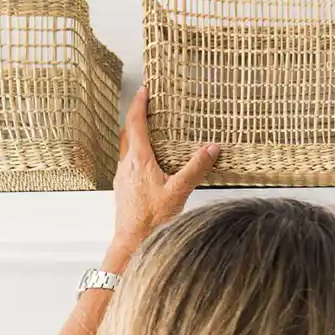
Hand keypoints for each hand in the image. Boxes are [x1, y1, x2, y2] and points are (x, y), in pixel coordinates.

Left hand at [107, 87, 220, 267]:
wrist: (132, 243)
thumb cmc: (151, 221)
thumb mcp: (179, 192)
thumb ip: (196, 168)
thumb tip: (211, 149)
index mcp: (139, 160)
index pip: (135, 123)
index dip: (140, 104)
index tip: (145, 91)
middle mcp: (127, 165)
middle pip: (126, 131)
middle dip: (135, 116)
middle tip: (144, 106)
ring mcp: (123, 177)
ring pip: (125, 147)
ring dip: (133, 135)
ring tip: (147, 131)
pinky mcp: (124, 189)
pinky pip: (127, 163)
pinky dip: (135, 153)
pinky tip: (147, 164)